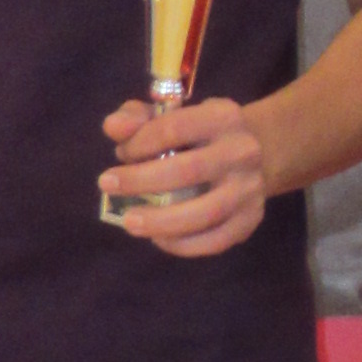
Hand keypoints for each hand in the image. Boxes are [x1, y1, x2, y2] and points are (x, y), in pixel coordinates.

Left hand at [98, 93, 267, 254]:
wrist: (254, 155)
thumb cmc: (197, 135)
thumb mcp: (168, 116)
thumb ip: (136, 118)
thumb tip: (113, 128)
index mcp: (222, 116)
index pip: (175, 128)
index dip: (140, 142)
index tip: (121, 153)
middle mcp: (243, 151)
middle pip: (189, 170)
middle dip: (141, 181)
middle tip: (106, 185)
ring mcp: (250, 188)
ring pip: (205, 212)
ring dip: (161, 221)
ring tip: (129, 222)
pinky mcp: (251, 220)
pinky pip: (216, 240)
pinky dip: (183, 245)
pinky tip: (158, 238)